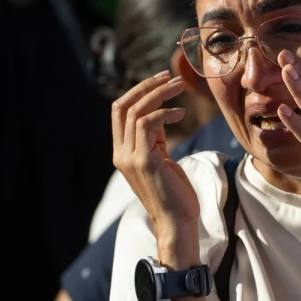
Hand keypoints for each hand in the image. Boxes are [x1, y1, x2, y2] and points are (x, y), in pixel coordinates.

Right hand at [112, 71, 200, 260]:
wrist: (177, 223)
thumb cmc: (175, 194)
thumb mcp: (162, 159)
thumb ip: (155, 139)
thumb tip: (161, 114)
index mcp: (122, 152)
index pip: (119, 112)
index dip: (138, 92)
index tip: (161, 80)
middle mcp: (121, 154)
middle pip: (122, 106)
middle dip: (145, 86)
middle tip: (169, 76)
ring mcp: (129, 158)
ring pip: (135, 111)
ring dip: (159, 94)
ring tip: (179, 87)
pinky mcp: (143, 161)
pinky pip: (147, 124)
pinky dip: (164, 113)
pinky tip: (180, 113)